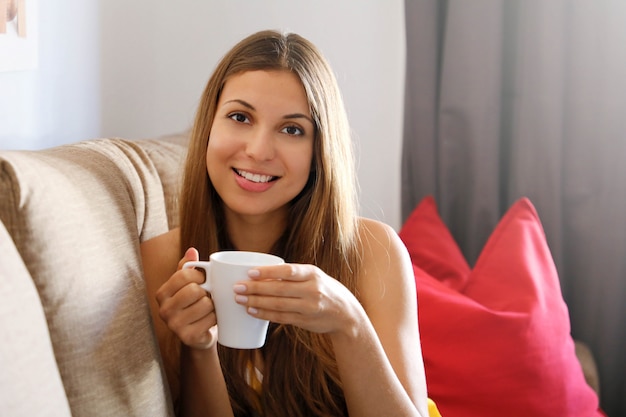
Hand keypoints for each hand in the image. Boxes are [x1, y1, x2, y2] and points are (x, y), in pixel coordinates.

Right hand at [155, 248, 217, 349]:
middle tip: (207, 296)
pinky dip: (216, 317)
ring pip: (205, 304)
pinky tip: (210, 319)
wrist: (199, 334)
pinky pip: (211, 319)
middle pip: (194, 290)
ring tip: (209, 308)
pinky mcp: (188, 337)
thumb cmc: (193, 304)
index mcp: (162, 293)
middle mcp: (164, 310)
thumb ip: (187, 267)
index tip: (203, 280)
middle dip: (206, 291)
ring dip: (212, 305)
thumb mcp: (188, 284)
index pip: (183, 275)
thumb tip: (192, 251)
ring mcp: (174, 325)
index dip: (199, 275)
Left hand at [234, 263, 362, 335]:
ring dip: (256, 302)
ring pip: (278, 305)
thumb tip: (260, 274)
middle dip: (256, 288)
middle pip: (279, 289)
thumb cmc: (324, 289)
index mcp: (313, 274)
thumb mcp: (314, 276)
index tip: (250, 273)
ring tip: (240, 299)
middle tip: (237, 287)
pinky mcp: (305, 321)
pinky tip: (252, 311)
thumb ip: (293, 275)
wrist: (345, 314)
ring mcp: (309, 307)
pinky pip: (281, 318)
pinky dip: (265, 314)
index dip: (268, 272)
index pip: (288, 271)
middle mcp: (312, 290)